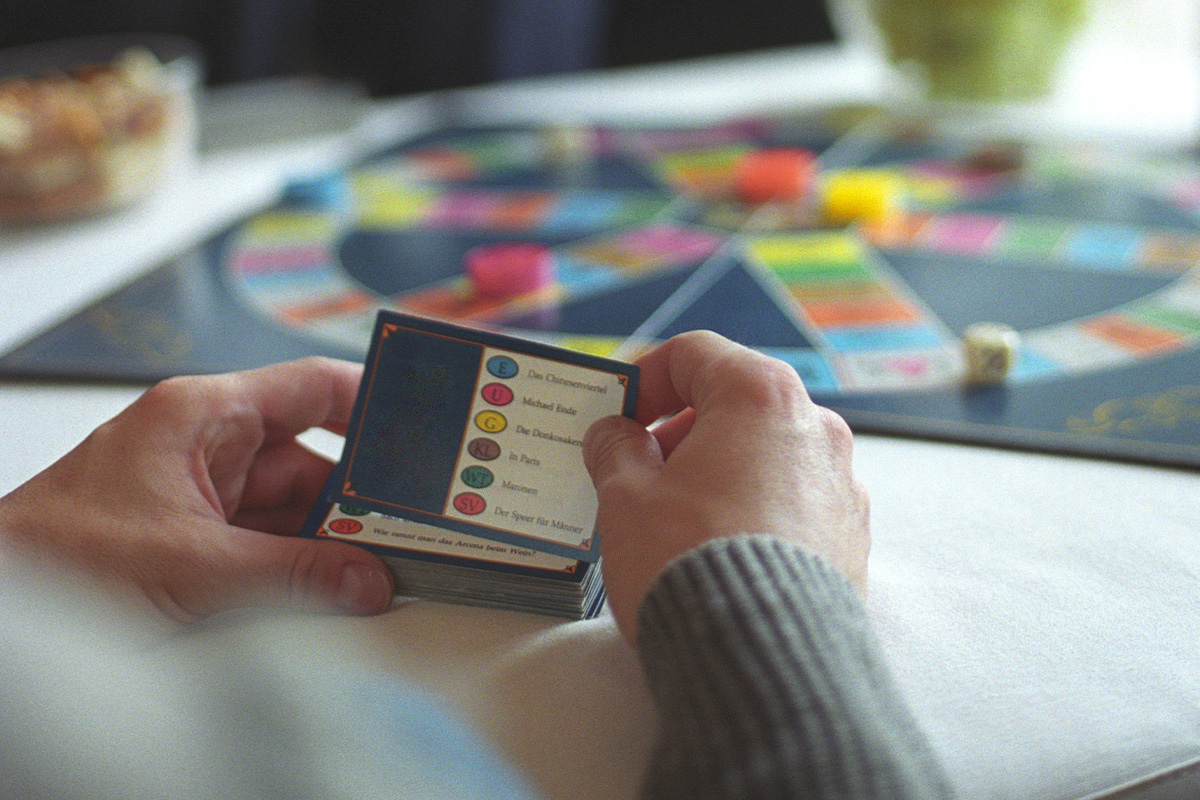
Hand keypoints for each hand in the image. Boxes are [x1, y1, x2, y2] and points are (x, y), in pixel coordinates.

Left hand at [0, 357, 392, 623]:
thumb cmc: (54, 554)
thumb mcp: (192, 563)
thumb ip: (292, 571)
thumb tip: (366, 578)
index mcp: (205, 414)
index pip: (312, 387)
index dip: (375, 397)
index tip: (425, 417)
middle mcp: (209, 446)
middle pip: (313, 457)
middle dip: (361, 493)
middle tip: (414, 518)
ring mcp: (205, 494)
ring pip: (295, 506)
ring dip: (333, 536)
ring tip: (384, 560)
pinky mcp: (197, 538)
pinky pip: (270, 541)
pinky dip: (304, 563)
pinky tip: (338, 582)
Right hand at [583, 331, 869, 640]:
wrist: (761, 660)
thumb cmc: (691, 564)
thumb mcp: (627, 497)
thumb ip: (615, 450)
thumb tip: (613, 434)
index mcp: (762, 397)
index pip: (696, 354)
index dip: (645, 377)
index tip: (618, 413)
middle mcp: (815, 428)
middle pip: (735, 402)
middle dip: (679, 429)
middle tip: (636, 469)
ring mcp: (841, 482)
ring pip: (765, 453)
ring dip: (716, 469)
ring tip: (672, 518)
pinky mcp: (850, 534)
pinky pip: (791, 499)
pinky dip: (752, 506)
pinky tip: (717, 548)